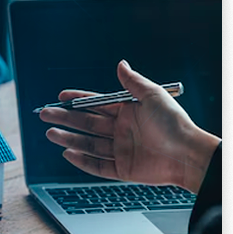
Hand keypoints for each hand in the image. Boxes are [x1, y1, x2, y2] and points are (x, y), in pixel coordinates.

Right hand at [39, 60, 220, 193]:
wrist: (187, 154)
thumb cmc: (174, 123)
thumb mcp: (153, 96)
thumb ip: (132, 82)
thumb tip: (121, 63)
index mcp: (127, 112)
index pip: (96, 105)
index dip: (78, 100)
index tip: (60, 97)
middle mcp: (121, 131)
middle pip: (87, 124)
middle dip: (65, 119)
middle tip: (45, 114)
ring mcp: (121, 150)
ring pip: (88, 144)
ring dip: (68, 138)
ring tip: (50, 134)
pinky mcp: (123, 169)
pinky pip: (98, 166)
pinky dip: (82, 161)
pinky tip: (68, 153)